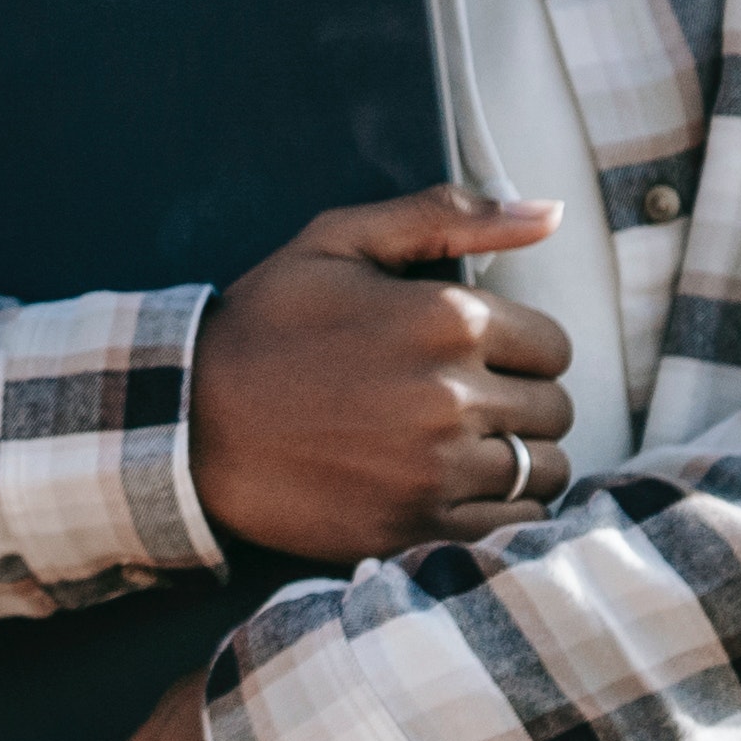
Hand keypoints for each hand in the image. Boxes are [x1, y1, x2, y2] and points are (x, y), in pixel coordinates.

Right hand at [187, 187, 576, 559]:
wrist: (188, 422)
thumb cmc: (265, 324)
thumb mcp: (339, 241)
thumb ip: (448, 216)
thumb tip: (551, 214)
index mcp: (448, 318)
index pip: (553, 346)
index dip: (518, 349)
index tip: (475, 357)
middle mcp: (453, 395)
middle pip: (553, 409)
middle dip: (519, 403)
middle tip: (462, 402)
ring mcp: (436, 468)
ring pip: (542, 470)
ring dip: (515, 460)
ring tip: (460, 448)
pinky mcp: (417, 527)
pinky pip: (511, 525)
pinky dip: (498, 511)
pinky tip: (451, 488)